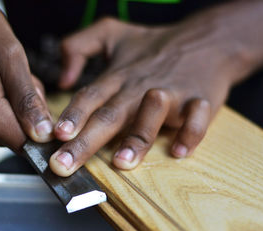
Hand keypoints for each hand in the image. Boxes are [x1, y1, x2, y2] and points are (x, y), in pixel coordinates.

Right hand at [0, 0, 52, 150]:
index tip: (35, 98)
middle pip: (19, 136)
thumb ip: (27, 99)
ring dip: (12, 109)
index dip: (42, 124)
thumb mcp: (9, 55)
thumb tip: (43, 134)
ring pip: (6, 131)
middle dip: (25, 111)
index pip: (31, 144)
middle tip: (13, 79)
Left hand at [50, 17, 244, 175]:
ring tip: (121, 161)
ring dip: (137, 138)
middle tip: (65, 164)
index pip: (89, 97)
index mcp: (117, 76)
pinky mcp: (199, 100)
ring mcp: (171, 93)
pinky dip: (190, 134)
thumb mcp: (111, 33)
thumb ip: (79, 46)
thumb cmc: (153, 46)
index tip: (55, 136)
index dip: (72, 115)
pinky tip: (179, 151)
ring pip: (151, 116)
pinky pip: (196, 118)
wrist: (207, 40)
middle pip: (110, 115)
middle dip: (86, 142)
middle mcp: (139, 87)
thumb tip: (63, 80)